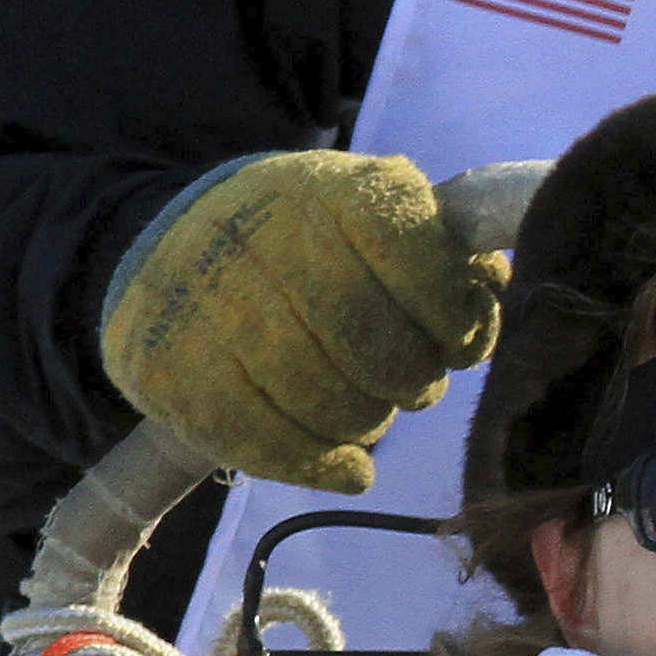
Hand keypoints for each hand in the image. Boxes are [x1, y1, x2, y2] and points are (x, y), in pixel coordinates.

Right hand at [99, 149, 503, 491]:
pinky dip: (322, 463)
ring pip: (324, 399)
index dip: (453, 316)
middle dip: (412, 379)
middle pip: (372, 342)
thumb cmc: (311, 249)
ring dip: (367, 421)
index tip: (458, 342)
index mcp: (326, 190)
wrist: (177, 256)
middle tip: (413, 385)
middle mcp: (254, 233)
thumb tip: (492, 285)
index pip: (415, 256)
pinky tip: (348, 466)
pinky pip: (267, 442)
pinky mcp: (163, 366)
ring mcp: (200, 301)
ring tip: (368, 408)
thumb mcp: (375, 222)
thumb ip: (444, 253)